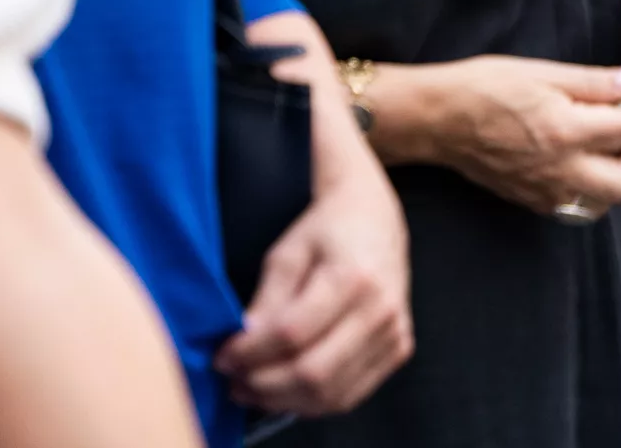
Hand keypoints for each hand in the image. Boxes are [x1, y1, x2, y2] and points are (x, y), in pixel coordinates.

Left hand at [216, 169, 412, 415]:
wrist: (375, 218)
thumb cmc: (329, 230)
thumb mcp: (286, 254)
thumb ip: (266, 302)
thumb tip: (242, 346)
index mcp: (354, 277)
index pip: (292, 333)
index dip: (250, 352)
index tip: (223, 356)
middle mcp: (380, 310)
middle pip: (314, 371)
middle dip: (263, 383)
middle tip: (233, 379)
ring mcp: (393, 334)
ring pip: (331, 394)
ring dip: (283, 400)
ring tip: (252, 389)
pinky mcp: (397, 349)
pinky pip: (349, 395)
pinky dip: (311, 402)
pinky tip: (284, 391)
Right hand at [427, 56, 620, 216]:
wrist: (437, 120)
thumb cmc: (486, 87)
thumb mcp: (543, 73)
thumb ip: (594, 83)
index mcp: (566, 132)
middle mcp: (561, 170)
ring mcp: (545, 192)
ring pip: (603, 202)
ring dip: (620, 179)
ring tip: (616, 150)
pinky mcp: (530, 201)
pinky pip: (576, 208)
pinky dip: (593, 192)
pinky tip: (587, 167)